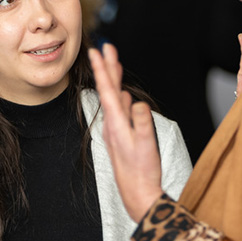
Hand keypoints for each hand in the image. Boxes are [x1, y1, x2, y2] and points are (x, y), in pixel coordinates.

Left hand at [89, 44, 164, 221]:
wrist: (137, 193)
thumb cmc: (142, 171)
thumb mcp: (145, 145)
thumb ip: (142, 122)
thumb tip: (137, 102)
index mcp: (116, 122)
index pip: (107, 89)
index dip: (102, 68)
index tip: (97, 51)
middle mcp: (112, 124)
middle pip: (109, 90)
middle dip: (108, 67)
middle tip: (106, 47)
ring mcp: (116, 130)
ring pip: (115, 99)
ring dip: (114, 81)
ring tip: (113, 63)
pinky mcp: (121, 136)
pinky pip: (120, 112)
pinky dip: (122, 99)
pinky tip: (123, 96)